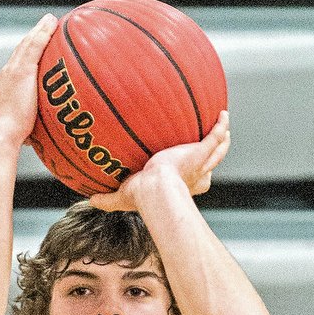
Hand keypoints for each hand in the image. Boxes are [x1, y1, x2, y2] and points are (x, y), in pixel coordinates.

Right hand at [0, 13, 58, 149]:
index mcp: (3, 87)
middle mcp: (5, 75)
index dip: (24, 56)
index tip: (34, 49)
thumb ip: (28, 130)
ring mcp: (12, 71)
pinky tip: (53, 23)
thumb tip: (33, 141)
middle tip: (44, 28)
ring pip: (27, 44)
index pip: (15, 66)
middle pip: (20, 51)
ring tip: (51, 20)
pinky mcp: (22, 71)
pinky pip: (35, 46)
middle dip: (31, 39)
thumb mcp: (20, 132)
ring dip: (39, 30)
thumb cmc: (10, 140)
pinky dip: (43, 33)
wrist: (0, 135)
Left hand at [89, 110, 230, 212]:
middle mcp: (195, 175)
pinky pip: (216, 137)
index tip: (189, 166)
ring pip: (218, 150)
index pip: (191, 179)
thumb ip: (107, 199)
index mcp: (181, 184)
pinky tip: (223, 114)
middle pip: (210, 164)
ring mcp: (200, 163)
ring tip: (224, 126)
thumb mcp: (122, 197)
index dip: (194, 174)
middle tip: (214, 144)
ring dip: (222, 140)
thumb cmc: (143, 198)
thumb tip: (89, 200)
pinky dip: (221, 126)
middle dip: (213, 155)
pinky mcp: (200, 153)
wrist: (156, 191)